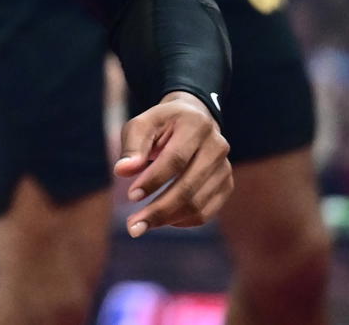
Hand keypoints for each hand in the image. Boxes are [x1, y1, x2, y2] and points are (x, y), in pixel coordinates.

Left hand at [113, 91, 231, 236]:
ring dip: (168, 219)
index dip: (154, 180)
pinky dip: (182, 221)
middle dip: (159, 210)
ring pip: (198, 204)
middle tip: (133, 227)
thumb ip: (132, 147)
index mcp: (195, 125)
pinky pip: (206, 212)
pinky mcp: (226, 185)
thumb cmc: (160, 125)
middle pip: (189, 186)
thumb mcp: (142, 125)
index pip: (176, 159)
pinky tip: (161, 220)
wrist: (191, 121)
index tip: (131, 196)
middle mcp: (217, 146)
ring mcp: (225, 167)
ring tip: (141, 226)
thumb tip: (121, 171)